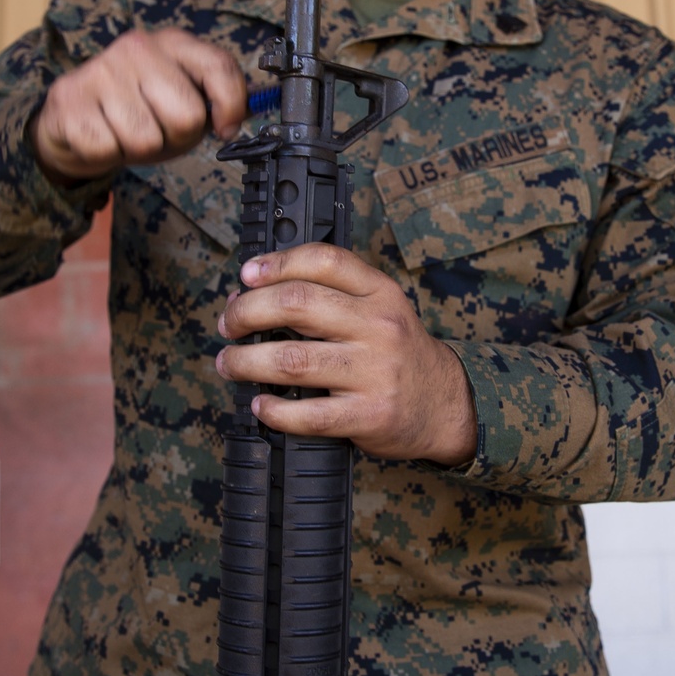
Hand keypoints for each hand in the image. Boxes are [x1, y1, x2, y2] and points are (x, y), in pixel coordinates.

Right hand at [31, 27, 246, 182]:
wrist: (72, 118)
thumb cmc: (136, 111)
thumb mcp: (181, 101)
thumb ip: (212, 103)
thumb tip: (232, 123)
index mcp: (172, 43)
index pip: (218, 66)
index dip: (231, 106)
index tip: (225, 128)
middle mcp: (137, 47)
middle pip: (186, 116)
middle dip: (177, 138)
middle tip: (159, 131)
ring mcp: (101, 70)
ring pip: (146, 140)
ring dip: (139, 150)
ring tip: (126, 133)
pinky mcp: (70, 99)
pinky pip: (108, 149)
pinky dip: (108, 155)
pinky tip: (102, 136)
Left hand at [216, 244, 476, 465]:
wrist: (445, 404)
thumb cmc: (398, 353)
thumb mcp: (379, 309)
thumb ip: (330, 296)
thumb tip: (251, 292)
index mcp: (380, 293)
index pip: (323, 260)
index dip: (276, 263)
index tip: (246, 276)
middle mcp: (379, 327)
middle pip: (296, 304)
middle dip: (247, 312)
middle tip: (229, 325)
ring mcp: (375, 372)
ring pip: (291, 359)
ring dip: (245, 362)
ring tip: (229, 364)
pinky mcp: (369, 415)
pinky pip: (308, 414)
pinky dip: (274, 411)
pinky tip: (260, 405)